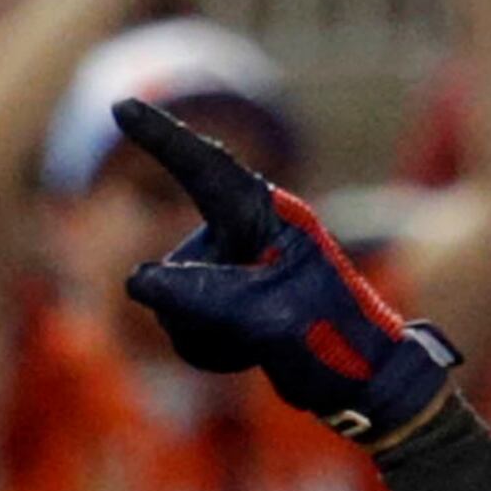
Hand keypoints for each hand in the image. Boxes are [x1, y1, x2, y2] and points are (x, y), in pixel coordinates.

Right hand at [118, 98, 462, 448]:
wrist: (366, 383)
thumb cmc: (331, 338)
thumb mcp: (268, 316)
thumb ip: (203, 296)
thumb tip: (136, 281)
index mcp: (263, 216)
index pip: (203, 169)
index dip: (161, 138)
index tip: (124, 107)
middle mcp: (243, 231)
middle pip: (179, 267)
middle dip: (198, 312)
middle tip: (254, 336)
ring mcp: (232, 265)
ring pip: (175, 300)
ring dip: (204, 334)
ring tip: (256, 346)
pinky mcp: (226, 297)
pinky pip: (184, 321)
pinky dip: (207, 346)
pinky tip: (247, 353)